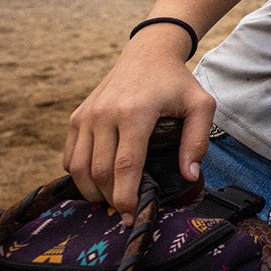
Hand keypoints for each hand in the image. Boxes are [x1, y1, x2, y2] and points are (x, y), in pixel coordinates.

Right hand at [65, 33, 215, 223]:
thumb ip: (197, 140)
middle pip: (100, 171)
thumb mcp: (200, 105)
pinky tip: (97, 182)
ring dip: (92, 191)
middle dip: (111, 198)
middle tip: (126, 213)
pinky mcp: (76, 117)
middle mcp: (105, 114)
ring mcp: (86, 115)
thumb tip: (190, 176)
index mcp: (135, 112)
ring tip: (111, 201)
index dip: (126, 196)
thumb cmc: (176, 82)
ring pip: (78, 167)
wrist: (148, 53)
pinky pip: (69, 156)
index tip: (132, 216)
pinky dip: (79, 175)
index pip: (126, 165)